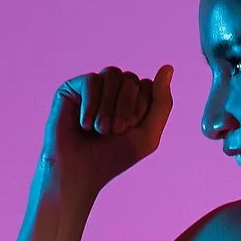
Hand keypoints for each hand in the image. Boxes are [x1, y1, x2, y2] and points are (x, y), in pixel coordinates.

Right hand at [42, 63, 173, 194]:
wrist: (79, 172)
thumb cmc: (112, 158)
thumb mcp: (148, 135)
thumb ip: (162, 102)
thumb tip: (168, 67)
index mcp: (133, 101)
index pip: (148, 86)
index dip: (141, 108)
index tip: (130, 130)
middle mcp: (114, 91)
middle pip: (130, 79)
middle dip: (125, 107)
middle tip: (115, 131)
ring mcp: (93, 88)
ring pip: (112, 75)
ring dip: (108, 107)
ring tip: (100, 130)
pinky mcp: (72, 88)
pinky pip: (92, 80)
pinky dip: (91, 105)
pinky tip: (85, 125)